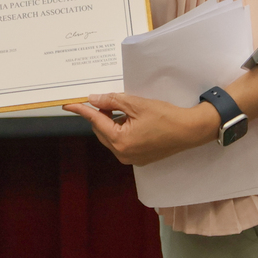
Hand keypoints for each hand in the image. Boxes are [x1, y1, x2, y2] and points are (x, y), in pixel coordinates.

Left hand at [63, 91, 218, 165]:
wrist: (189, 131)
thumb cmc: (166, 116)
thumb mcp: (137, 104)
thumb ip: (112, 101)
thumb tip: (94, 99)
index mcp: (120, 141)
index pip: (95, 121)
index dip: (81, 110)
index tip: (68, 105)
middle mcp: (122, 153)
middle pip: (101, 130)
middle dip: (101, 114)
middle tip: (109, 100)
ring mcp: (130, 158)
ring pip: (110, 137)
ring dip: (112, 122)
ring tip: (126, 110)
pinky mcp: (138, 158)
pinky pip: (121, 143)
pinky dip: (121, 130)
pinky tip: (133, 120)